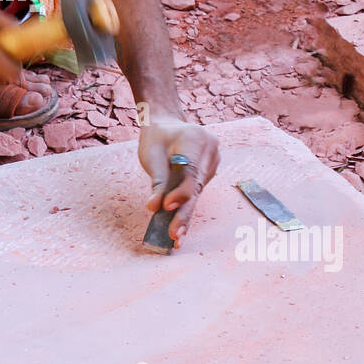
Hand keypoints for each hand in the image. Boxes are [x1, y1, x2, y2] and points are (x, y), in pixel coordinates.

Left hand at [139, 117, 219, 246]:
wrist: (167, 126)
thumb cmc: (157, 138)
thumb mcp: (151, 155)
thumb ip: (157, 182)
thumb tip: (155, 208)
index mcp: (195, 138)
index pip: (189, 169)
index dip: (180, 191)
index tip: (167, 206)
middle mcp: (210, 150)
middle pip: (195, 185)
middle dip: (184, 212)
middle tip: (175, 234)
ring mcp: (212, 163)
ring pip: (196, 193)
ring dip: (185, 215)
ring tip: (176, 237)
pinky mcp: (208, 174)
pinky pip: (196, 192)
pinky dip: (186, 208)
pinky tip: (179, 228)